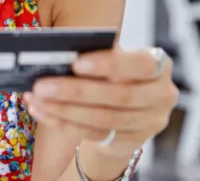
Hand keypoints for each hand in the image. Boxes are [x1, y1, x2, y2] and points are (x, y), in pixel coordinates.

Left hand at [24, 48, 178, 156]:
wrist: (124, 106)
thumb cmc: (114, 72)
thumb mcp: (110, 60)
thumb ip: (93, 58)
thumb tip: (54, 58)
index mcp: (159, 65)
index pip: (141, 64)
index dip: (109, 65)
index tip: (76, 64)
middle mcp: (162, 94)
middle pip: (119, 96)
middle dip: (76, 91)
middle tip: (41, 85)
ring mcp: (150, 121)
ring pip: (105, 118)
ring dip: (65, 110)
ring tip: (37, 99)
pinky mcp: (133, 141)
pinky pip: (95, 134)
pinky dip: (65, 124)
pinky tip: (43, 112)